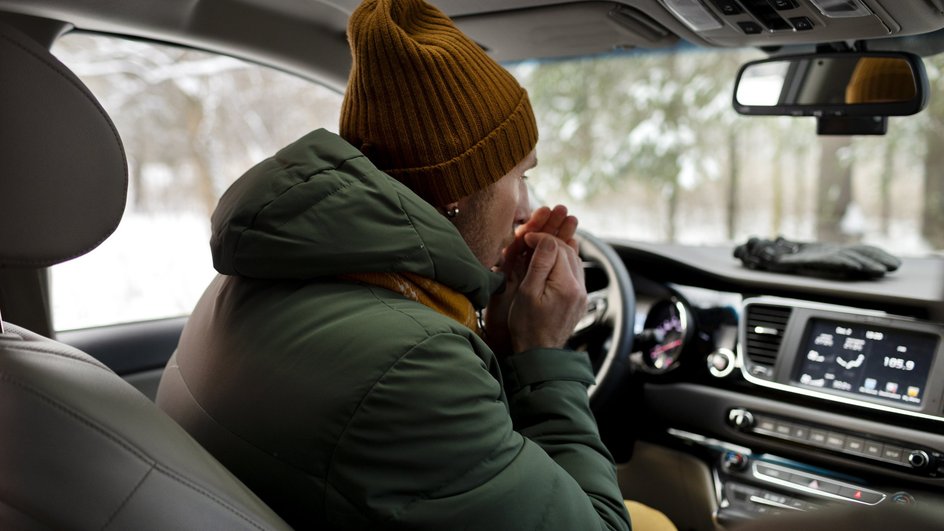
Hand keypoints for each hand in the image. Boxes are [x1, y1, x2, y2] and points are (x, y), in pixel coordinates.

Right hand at [507, 233, 586, 351]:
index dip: (541, 238)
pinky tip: (550, 263)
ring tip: (538, 249)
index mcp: (566, 285)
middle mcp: (579, 288)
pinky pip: (575, 272)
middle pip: (568, 251)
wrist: (539, 352)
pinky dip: (563, 263)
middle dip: (550, 242)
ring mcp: (582, 294)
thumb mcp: (527, 292)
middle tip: (530, 240)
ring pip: (573, 260)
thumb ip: (539, 264)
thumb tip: (547, 240)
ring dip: (557, 251)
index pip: (558, 247)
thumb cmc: (527, 325)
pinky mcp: (580, 299)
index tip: (525, 237)